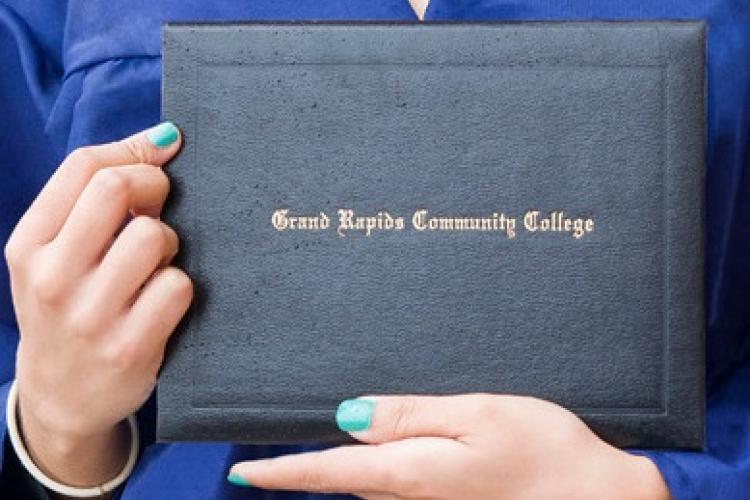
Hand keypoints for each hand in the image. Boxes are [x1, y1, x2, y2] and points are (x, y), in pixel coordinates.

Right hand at [4, 122, 191, 489]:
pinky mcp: (130, 347)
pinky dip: (182, 285)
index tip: (160, 158)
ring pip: (153, 236)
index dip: (134, 152)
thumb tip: (163, 138)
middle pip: (116, 188)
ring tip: (159, 261)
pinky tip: (166, 298)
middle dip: (154, 186)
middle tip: (161, 206)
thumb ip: (92, 198)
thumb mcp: (53, 255)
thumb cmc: (67, 308)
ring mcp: (90, 315)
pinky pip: (178, 286)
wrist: (62, 396)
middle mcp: (52, 278)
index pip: (83, 166)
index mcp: (29, 245)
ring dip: (170, 242)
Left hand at [229, 394, 670, 499]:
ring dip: (337, 472)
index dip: (283, 471)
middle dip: (304, 469)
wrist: (597, 497)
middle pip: (343, 483)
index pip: (329, 473)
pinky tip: (380, 453)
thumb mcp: (478, 416)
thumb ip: (411, 417)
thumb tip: (349, 418)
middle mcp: (414, 498)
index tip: (242, 471)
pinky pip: (396, 491)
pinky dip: (374, 474)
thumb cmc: (545, 452)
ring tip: (314, 448)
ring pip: (368, 489)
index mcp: (413, 472)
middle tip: (269, 454)